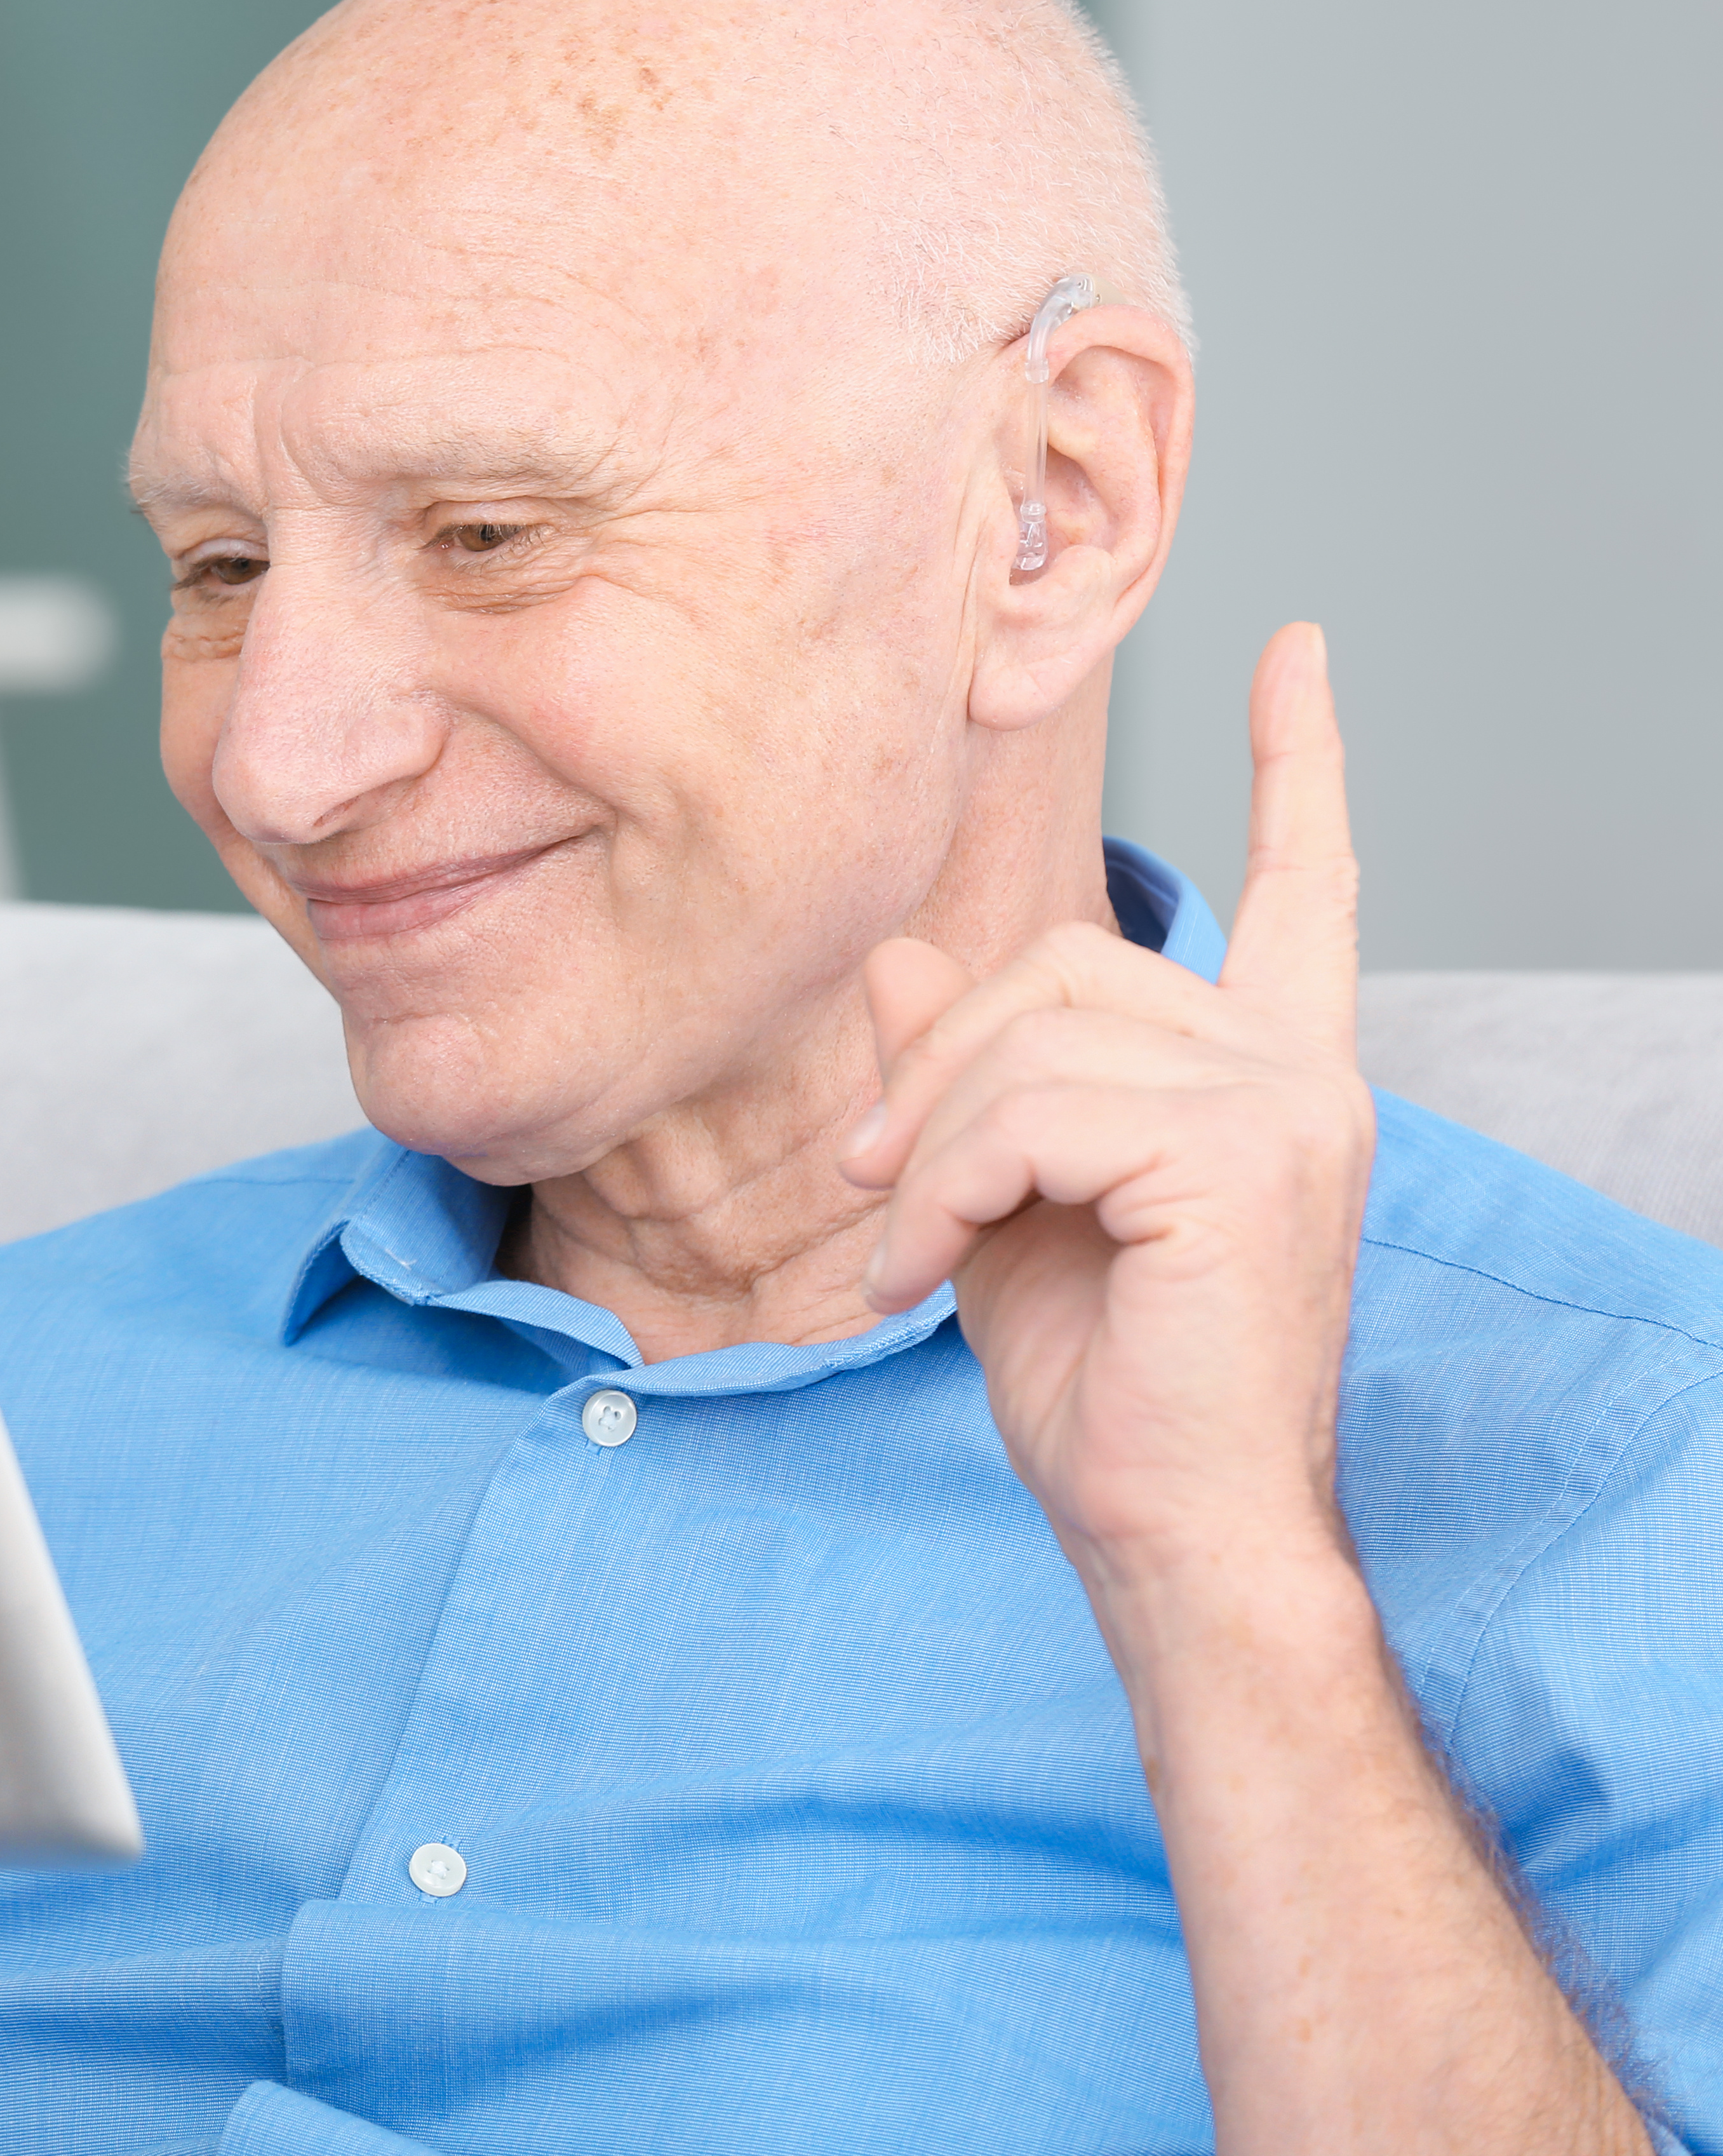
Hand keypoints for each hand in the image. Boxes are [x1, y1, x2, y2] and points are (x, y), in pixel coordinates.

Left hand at [841, 623, 1373, 1592]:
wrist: (1172, 1533)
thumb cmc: (1109, 1392)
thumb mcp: (1008, 1209)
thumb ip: (972, 1084)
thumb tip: (907, 965)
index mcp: (1270, 1072)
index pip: (1308, 887)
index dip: (1300, 767)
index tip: (1294, 654)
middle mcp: (1298, 1071)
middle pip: (1065, 967)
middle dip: (937, 1070)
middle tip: (879, 1189)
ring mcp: (1282, 1105)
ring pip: (1032, 1041)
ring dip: (929, 1151)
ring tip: (900, 1255)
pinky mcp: (1233, 1155)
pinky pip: (1029, 1115)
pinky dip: (944, 1192)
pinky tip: (919, 1276)